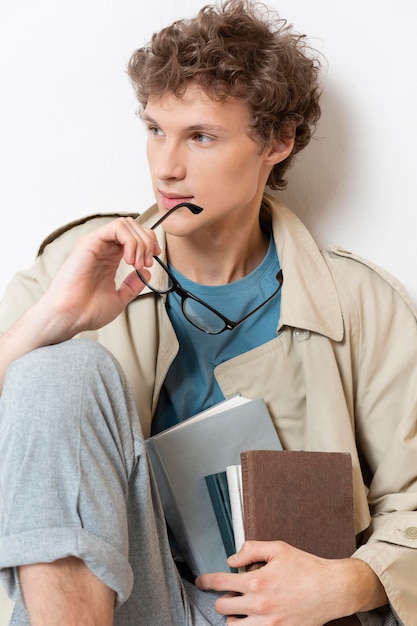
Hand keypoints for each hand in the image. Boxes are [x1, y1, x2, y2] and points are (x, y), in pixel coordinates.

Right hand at [34, 216, 160, 341]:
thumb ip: (132, 285)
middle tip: (147, 263)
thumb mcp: (119, 298)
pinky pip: (117, 228)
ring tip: (138, 264)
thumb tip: (145, 274)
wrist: (71, 317)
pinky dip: (130, 241)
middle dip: (147, 242)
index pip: (133, 237)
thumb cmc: (87, 310)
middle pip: (132, 227)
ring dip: (140, 243)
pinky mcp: (90, 242)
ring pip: (126, 224)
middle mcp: (102, 248)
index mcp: (108, 258)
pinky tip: (130, 259)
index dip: (148, 243)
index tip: (153, 259)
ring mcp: (95, 244)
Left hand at [195, 541, 386, 624]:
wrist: (332, 589)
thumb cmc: (307, 567)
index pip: (220, 583)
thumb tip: (232, 559)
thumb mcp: (278, 549)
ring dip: (232, 616)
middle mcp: (260, 606)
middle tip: (229, 593)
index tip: (201, 581)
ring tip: (240, 607)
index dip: (206, 581)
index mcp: (257, 581)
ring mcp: (269, 624)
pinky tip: (251, 618)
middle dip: (222, 598)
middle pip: (223, 607)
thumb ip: (252, 550)